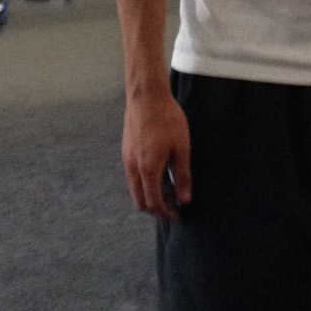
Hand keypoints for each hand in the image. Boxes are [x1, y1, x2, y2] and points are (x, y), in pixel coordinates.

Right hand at [122, 88, 191, 218]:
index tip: (176, 214)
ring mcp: (126, 159)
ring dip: (148, 196)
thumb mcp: (182, 148)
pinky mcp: (126, 151)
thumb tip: (185, 198)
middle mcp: (133, 167)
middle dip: (155, 209)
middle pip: (140, 201)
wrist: (147, 96)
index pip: (152, 203)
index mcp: (148, 168)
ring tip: (166, 192)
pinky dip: (143, 183)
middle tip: (171, 207)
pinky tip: (157, 175)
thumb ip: (183, 175)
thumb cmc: (167, 119)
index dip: (164, 213)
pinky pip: (131, 176)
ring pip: (134, 189)